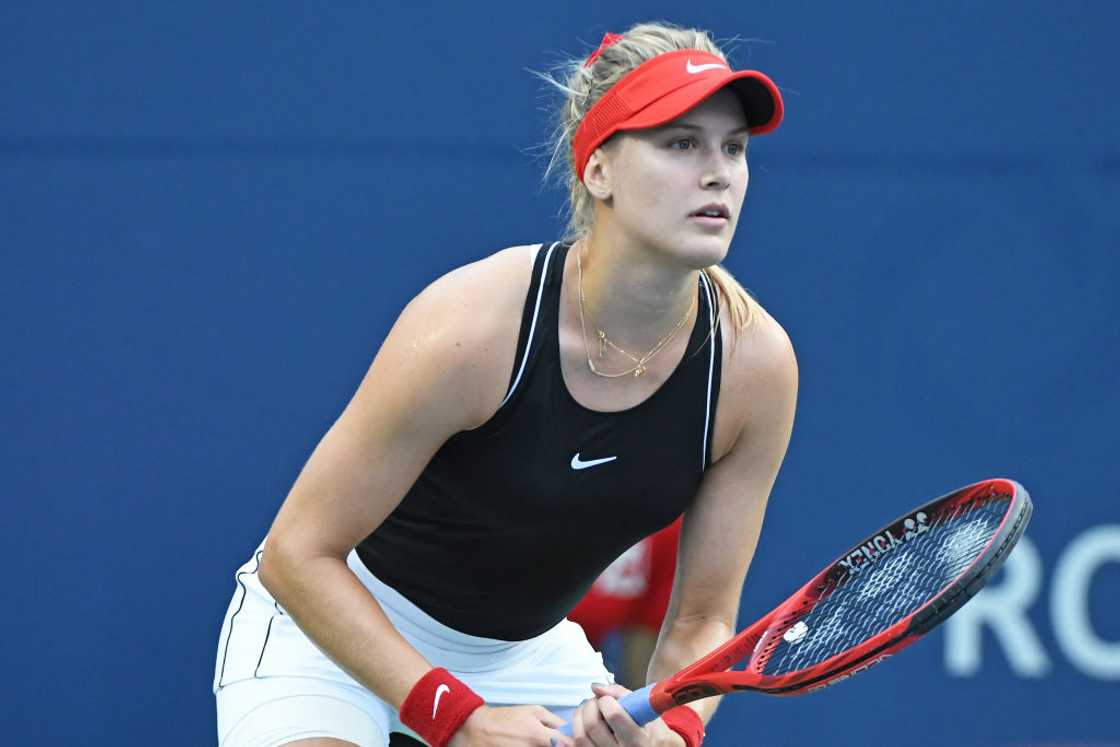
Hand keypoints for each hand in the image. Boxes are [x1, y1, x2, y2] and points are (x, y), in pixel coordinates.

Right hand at [448, 704, 564, 746]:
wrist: (478, 729)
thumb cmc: (507, 718)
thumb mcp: (532, 711)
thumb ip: (554, 720)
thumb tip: (570, 729)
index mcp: (538, 735)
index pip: (566, 745)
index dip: (572, 743)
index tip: (572, 742)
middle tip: (550, 741)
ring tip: (535, 742)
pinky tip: (529, 746)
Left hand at [553, 684, 685, 746]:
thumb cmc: (651, 730)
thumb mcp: (645, 710)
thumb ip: (620, 694)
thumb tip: (595, 687)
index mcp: (637, 739)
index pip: (613, 715)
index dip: (606, 701)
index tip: (608, 700)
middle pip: (592, 726)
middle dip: (589, 707)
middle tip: (596, 703)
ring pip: (580, 738)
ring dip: (579, 718)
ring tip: (587, 713)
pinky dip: (567, 739)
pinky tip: (566, 731)